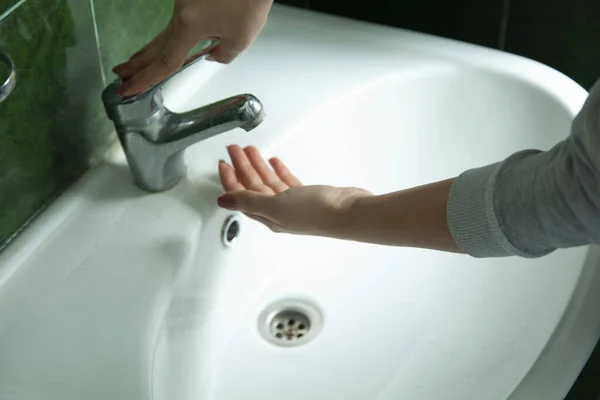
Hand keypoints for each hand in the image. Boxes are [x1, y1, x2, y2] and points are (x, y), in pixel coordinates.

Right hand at [112, 0, 272, 95]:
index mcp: (189, 25)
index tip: (129, 89)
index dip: (146, 79)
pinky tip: (166, 45)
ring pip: (165, 33)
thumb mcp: (241, 37)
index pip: (166, 61)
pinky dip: (169, 38)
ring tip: (135, 64)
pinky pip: (177, 23)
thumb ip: (223, 54)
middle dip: (139, 64)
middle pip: (156, 45)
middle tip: (121, 76)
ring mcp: (183, 2)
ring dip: (150, 51)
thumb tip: (212, 56)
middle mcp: (181, 12)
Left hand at [217, 145, 371, 236]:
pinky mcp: (308, 196)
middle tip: (235, 149)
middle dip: (242, 167)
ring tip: (251, 150)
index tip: (223, 162)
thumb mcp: (275, 206)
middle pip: (253, 186)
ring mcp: (293, 204)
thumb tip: (223, 202)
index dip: (230, 179)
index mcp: (267, 216)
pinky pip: (287, 182)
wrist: (348, 213)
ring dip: (258, 165)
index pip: (241, 196)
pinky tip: (275, 161)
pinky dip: (279, 171)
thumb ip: (248, 201)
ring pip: (269, 182)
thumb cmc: (316, 214)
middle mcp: (278, 212)